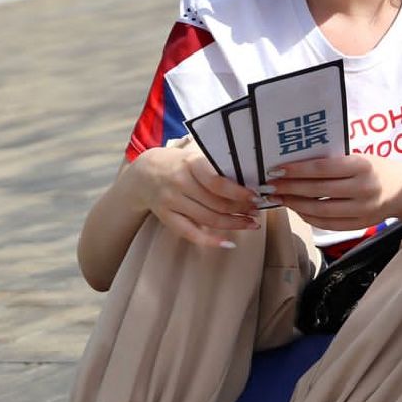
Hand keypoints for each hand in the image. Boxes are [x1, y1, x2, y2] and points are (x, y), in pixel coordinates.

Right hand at [127, 142, 258, 247]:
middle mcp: (179, 182)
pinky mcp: (166, 217)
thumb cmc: (178, 164)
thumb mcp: (195, 157)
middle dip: (241, 210)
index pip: (217, 182)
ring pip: (208, 219)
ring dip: (233, 224)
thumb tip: (248, 185)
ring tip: (250, 224)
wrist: (144, 173)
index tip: (256, 197)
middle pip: (216, 203)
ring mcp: (171, 201)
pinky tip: (228, 243)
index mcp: (190, 164)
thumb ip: (216, 169)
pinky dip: (211, 240)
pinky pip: (190, 233)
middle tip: (257, 213)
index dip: (239, 193)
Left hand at [268, 154, 401, 230]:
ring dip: (295, 204)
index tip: (276, 169)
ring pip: (319, 211)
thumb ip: (333, 162)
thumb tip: (296, 165)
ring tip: (278, 198)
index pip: (321, 169)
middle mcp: (362, 189)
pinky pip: (328, 224)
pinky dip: (309, 217)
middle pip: (317, 191)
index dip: (296, 170)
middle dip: (289, 188)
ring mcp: (361, 210)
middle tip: (269, 186)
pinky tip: (297, 209)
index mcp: (361, 166)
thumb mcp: (360, 157)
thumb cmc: (377, 168)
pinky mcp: (359, 225)